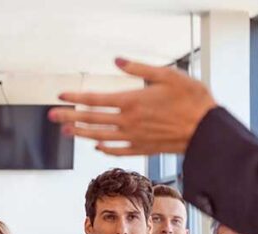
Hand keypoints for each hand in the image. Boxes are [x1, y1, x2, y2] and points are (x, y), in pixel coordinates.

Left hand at [48, 58, 216, 155]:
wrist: (206, 129)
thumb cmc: (191, 99)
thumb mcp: (166, 75)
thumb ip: (139, 68)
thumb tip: (118, 60)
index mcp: (131, 102)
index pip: (95, 100)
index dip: (75, 98)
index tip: (61, 96)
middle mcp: (128, 122)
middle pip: (91, 119)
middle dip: (69, 117)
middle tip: (50, 115)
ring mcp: (134, 137)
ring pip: (100, 136)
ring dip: (81, 133)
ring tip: (65, 131)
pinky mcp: (142, 148)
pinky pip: (117, 150)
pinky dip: (104, 148)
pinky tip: (96, 145)